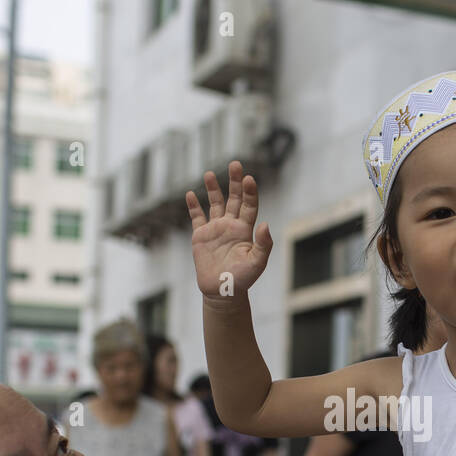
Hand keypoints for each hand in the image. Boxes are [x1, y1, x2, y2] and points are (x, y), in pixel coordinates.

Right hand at [186, 159, 272, 300]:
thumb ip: (263, 244)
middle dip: (235, 181)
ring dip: (213, 189)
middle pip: (234, 198)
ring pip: (215, 204)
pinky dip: (193, 206)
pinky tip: (190, 193)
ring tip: (210, 174)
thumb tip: (265, 224)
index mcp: (245, 230)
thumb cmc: (243, 280)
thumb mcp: (257, 263)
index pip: (249, 205)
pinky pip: (197, 217)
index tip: (249, 179)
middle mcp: (231, 225)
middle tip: (235, 164)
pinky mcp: (201, 236)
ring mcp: (215, 229)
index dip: (250, 192)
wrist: (223, 292)